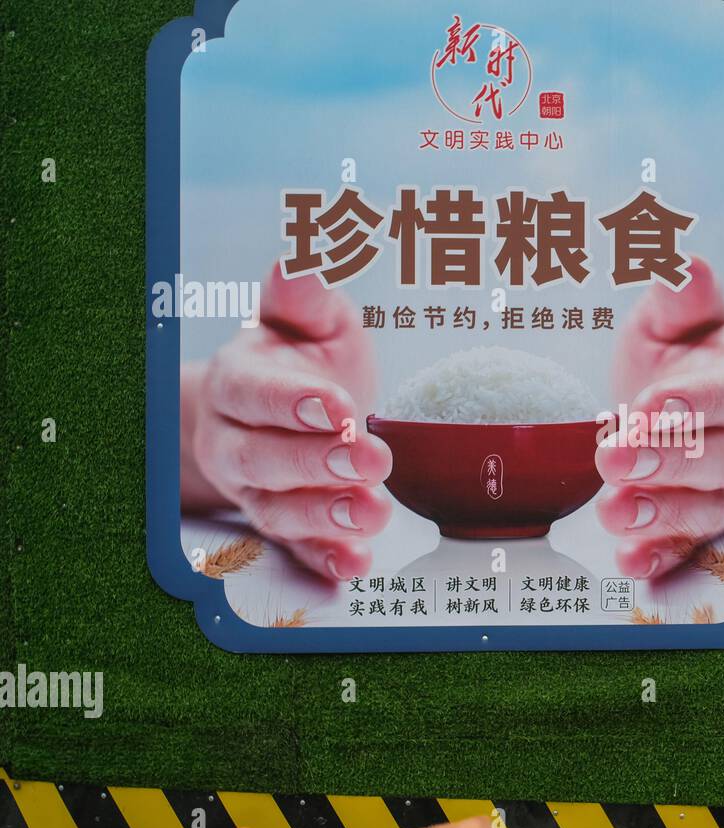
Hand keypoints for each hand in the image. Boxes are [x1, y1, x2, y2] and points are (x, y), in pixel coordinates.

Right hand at [180, 267, 392, 580]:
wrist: (283, 418)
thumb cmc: (305, 363)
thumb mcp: (313, 324)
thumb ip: (307, 300)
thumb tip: (301, 258)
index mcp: (241, 381)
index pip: (256, 394)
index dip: (293, 403)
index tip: (339, 406)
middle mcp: (238, 441)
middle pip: (262, 458)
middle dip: (317, 461)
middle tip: (372, 459)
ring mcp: (258, 491)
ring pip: (277, 510)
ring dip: (326, 516)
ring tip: (375, 512)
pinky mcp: (285, 529)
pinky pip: (297, 551)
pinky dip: (324, 560)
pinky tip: (356, 564)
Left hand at [595, 257, 723, 579]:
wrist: (712, 416)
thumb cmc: (686, 362)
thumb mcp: (676, 325)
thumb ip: (680, 302)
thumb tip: (684, 265)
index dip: (690, 403)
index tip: (645, 407)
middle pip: (720, 458)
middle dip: (666, 461)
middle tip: (612, 456)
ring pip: (707, 510)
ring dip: (660, 515)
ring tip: (613, 512)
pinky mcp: (703, 527)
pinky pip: (689, 549)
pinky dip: (661, 559)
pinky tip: (630, 564)